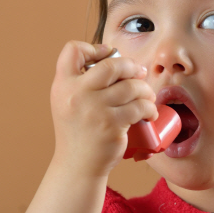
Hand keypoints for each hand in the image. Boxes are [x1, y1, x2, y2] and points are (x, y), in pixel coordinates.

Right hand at [49, 41, 157, 176]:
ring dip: (145, 89)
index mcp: (62, 85)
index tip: (109, 56)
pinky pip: (140, 107)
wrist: (77, 165)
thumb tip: (115, 57)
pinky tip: (150, 112)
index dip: (94, 47)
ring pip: (131, 86)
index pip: (72, 50)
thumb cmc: (79, 130)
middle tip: (140, 73)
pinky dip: (150, 108)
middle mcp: (76, 94)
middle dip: (132, 66)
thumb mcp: (69, 101)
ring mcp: (94, 109)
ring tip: (147, 96)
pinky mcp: (112, 124)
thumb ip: (82, 80)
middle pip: (112, 65)